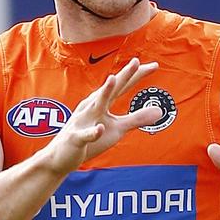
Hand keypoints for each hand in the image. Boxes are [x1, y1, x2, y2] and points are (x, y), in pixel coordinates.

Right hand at [48, 58, 161, 174]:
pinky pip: (85, 135)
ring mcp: (82, 121)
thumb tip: (160, 111)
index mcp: (102, 103)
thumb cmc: (90, 140)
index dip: (136, 75)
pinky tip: (100, 128)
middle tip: (136, 61)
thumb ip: (136, 118)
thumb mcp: (117, 129)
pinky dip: (92, 131)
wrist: (60, 158)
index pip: (122, 86)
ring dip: (104, 92)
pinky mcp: (76, 138)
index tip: (154, 65)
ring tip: (113, 79)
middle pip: (111, 89)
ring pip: (95, 105)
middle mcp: (92, 107)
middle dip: (123, 75)